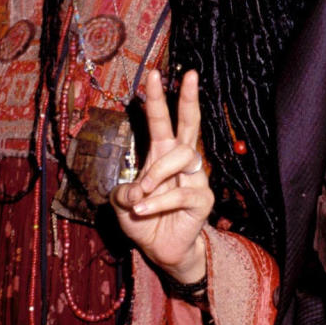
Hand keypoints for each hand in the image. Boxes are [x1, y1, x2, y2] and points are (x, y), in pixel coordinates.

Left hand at [111, 70, 211, 283]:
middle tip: (189, 75)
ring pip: (183, 156)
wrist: (160, 250)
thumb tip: (136, 191)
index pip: (161, 121)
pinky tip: (143, 210)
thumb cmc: (143, 220)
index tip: (154, 74)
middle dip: (189, 99)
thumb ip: (123, 193)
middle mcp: (181, 162)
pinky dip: (158, 202)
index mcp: (161, 155)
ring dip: (157, 172)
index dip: (157, 98)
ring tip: (141, 194)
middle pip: (190, 124)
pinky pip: (182, 193)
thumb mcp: (122, 205)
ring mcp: (195, 179)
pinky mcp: (203, 200)